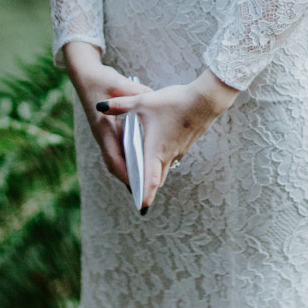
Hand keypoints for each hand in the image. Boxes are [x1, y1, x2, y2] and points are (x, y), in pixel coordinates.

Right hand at [62, 42, 152, 187]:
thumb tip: (150, 97)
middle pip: (116, 164)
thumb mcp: (117, 83)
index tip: (138, 186)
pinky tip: (145, 160)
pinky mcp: (109, 129)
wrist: (85, 74)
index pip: (113, 158)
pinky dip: (131, 157)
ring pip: (117, 158)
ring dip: (130, 170)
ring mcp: (105, 133)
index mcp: (103, 128)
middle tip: (146, 193)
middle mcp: (103, 134)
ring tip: (148, 183)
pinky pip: (120, 149)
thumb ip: (134, 92)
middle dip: (129, 179)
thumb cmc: (100, 79)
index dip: (125, 174)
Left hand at [97, 69, 238, 209]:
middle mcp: (168, 155)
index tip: (142, 207)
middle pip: (156, 178)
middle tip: (135, 190)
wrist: (206, 99)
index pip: (149, 180)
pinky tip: (156, 145)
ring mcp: (179, 150)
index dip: (145, 195)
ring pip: (165, 167)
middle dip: (146, 186)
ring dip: (154, 171)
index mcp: (156, 150)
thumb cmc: (173, 102)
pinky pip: (172, 157)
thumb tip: (100, 106)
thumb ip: (120, 105)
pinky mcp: (185, 144)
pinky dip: (162, 158)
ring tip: (141, 168)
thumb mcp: (143, 101)